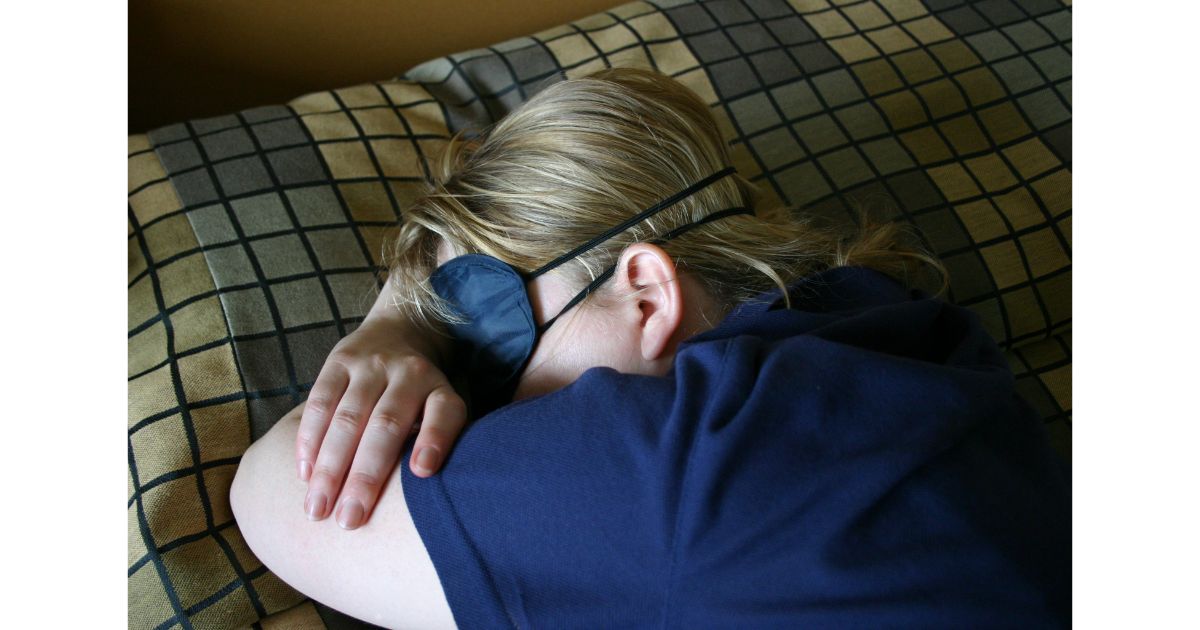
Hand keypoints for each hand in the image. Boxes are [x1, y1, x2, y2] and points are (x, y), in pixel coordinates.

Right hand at [295, 301, 465, 529]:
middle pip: (386, 425)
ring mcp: (371, 365)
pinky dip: (308, 440)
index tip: (422, 473)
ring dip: (329, 467)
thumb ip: (439, 443)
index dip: (435, 440)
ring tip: (316, 509)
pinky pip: (319, 402)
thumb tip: (430, 499)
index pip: (445, 412)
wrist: (398, 332)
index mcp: (440, 388)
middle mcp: (408, 373)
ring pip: (347, 418)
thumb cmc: (422, 396)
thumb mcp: (442, 409)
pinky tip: (302, 474)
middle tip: (349, 520)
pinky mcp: (338, 361)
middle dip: (366, 476)